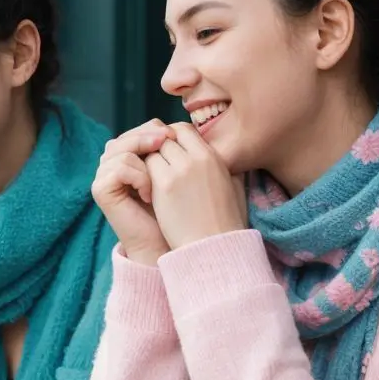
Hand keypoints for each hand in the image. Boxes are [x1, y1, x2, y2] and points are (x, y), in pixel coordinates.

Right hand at [92, 119, 174, 264]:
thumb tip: (170, 126)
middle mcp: (113, 164)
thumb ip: (169, 150)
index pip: (140, 130)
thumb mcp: (174, 175)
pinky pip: (119, 167)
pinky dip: (138, 177)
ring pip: (122, 149)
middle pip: (128, 135)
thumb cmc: (175, 212)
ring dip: (146, 162)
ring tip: (158, 184)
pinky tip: (149, 195)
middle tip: (167, 144)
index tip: (178, 140)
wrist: (165, 244)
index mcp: (130, 158)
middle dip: (150, 137)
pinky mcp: (100, 190)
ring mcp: (104, 176)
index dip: (158, 130)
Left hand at [145, 122, 247, 248]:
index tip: (167, 154)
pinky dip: (143, 176)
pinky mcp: (164, 185)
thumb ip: (227, 166)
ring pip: (153, 151)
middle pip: (166, 137)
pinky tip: (148, 193)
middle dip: (157, 150)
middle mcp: (197, 158)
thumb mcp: (235, 187)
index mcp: (214, 157)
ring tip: (152, 182)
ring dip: (150, 163)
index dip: (172, 139)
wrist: (214, 248)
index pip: (184, 130)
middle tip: (155, 167)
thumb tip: (221, 154)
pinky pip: (145, 167)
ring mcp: (179, 170)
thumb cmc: (226, 223)